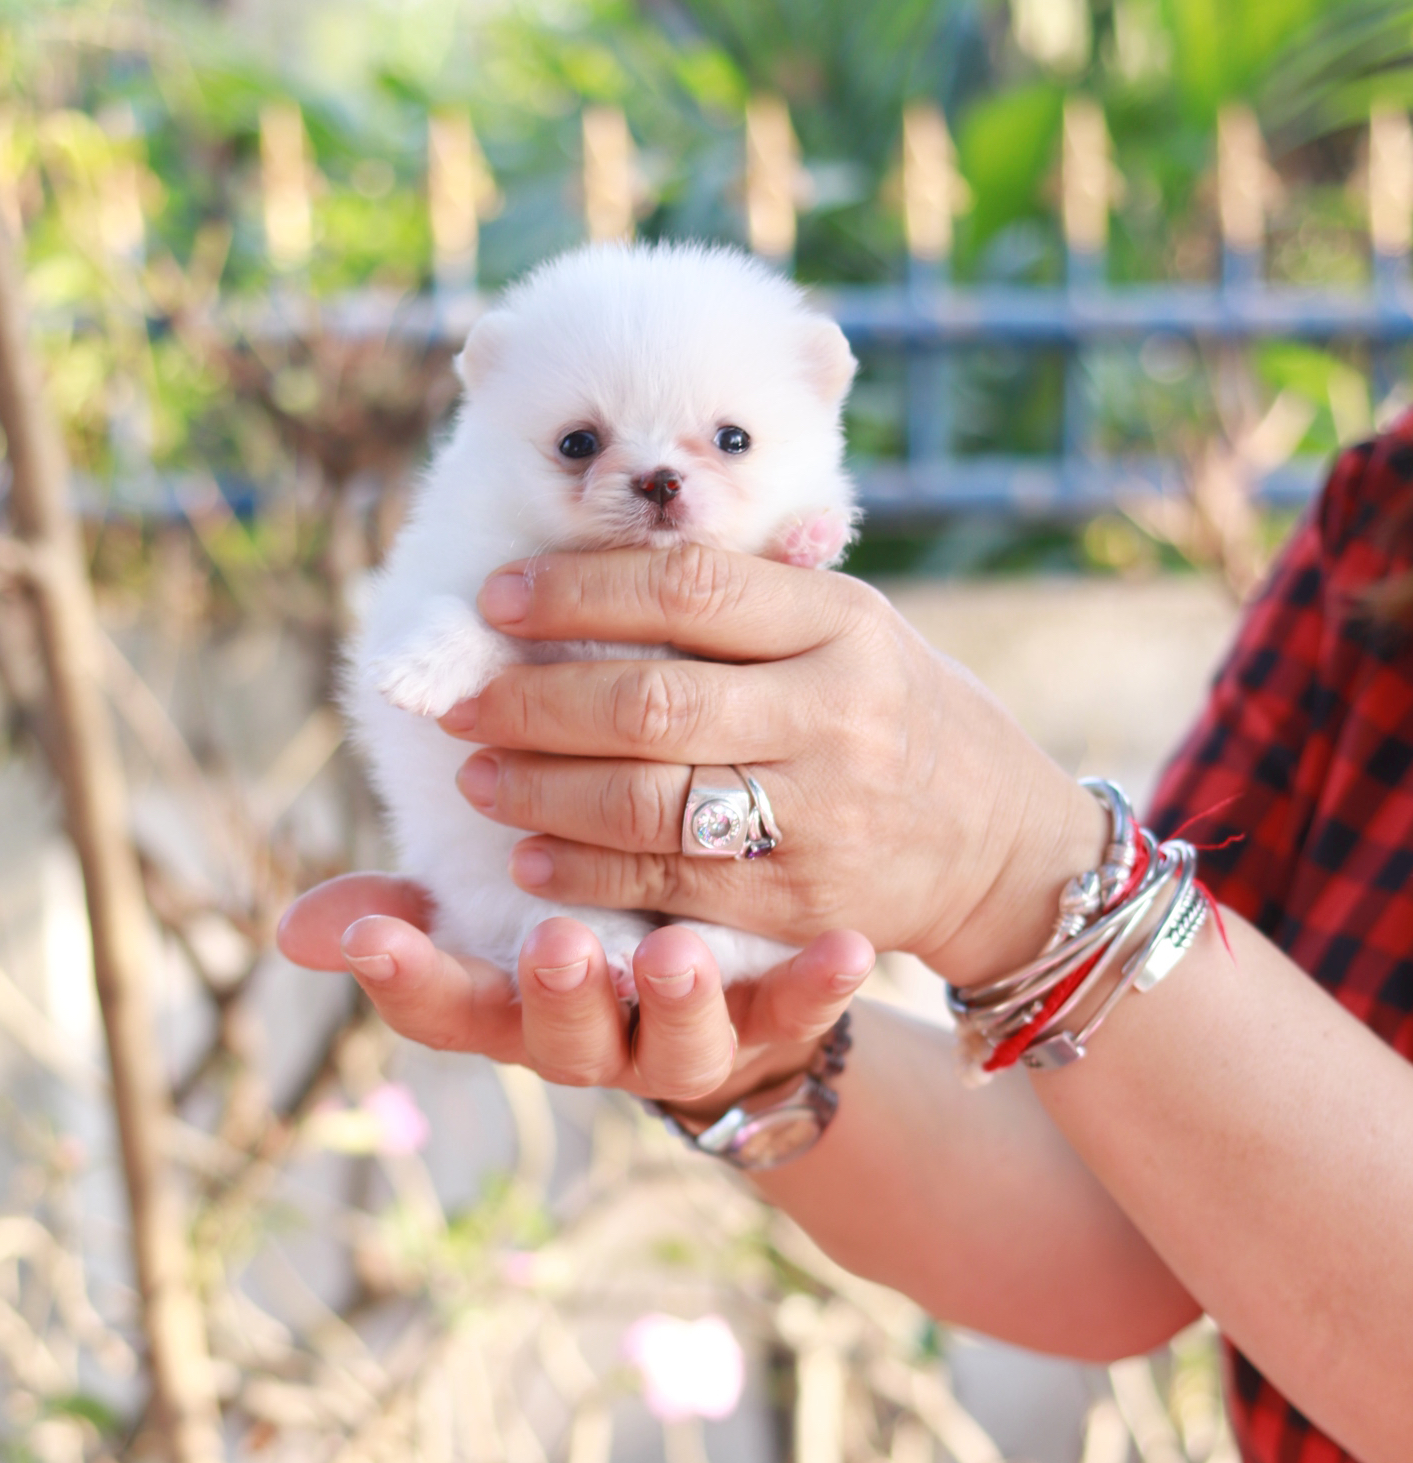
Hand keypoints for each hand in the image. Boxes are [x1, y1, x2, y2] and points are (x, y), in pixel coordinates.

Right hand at [276, 873, 872, 1112]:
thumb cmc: (585, 924)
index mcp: (516, 1008)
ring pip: (680, 1049)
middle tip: (553, 945)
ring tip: (680, 958)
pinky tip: (848, 947)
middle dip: (557, 997)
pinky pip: (803, 1018)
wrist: (731, 995)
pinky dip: (821, 987)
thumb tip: (294, 930)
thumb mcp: (492, 912)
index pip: (444, 1008)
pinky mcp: (778, 1027)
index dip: (406, 978)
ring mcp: (690, 1044)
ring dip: (679, 1005)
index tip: (372, 935)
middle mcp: (599, 1042)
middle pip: (563, 1042)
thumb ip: (409, 912)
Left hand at [444, 545, 1102, 985]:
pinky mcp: (798, 901)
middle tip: (462, 702)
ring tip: (479, 776)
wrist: (1001, 847)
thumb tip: (591, 560)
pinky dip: (586, 872)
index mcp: (842, 622)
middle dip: (535, 701)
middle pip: (651, 701)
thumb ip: (746, 601)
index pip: (688, 587)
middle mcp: (834, 714)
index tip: (498, 597)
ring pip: (648, 801)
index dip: (578, 589)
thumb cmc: (893, 716)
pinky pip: (669, 885)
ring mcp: (818, 815)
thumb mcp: (851, 630)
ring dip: (543, 790)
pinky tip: (530, 855)